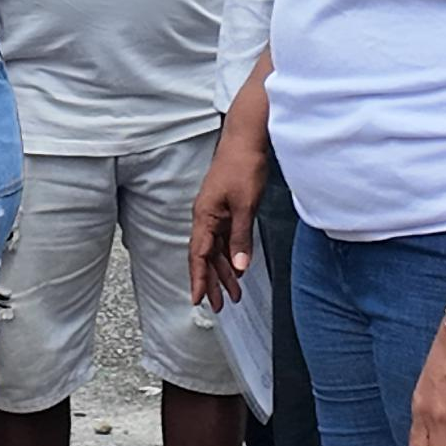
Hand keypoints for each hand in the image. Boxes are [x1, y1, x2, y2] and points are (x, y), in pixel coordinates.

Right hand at [188, 127, 267, 311]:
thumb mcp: (245, 205)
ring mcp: (216, 213)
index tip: (197, 299)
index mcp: (204, 216)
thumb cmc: (243, 166)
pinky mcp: (227, 208)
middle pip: (206, 256)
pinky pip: (226, 238)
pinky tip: (239, 267)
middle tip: (221, 305)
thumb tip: (239, 266)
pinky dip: (231, 255)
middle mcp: (206, 217)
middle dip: (212, 282)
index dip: (198, 279)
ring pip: (217, 249)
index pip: (198, 255)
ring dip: (224, 271)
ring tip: (235, 294)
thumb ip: (241, 238)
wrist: (247, 139)